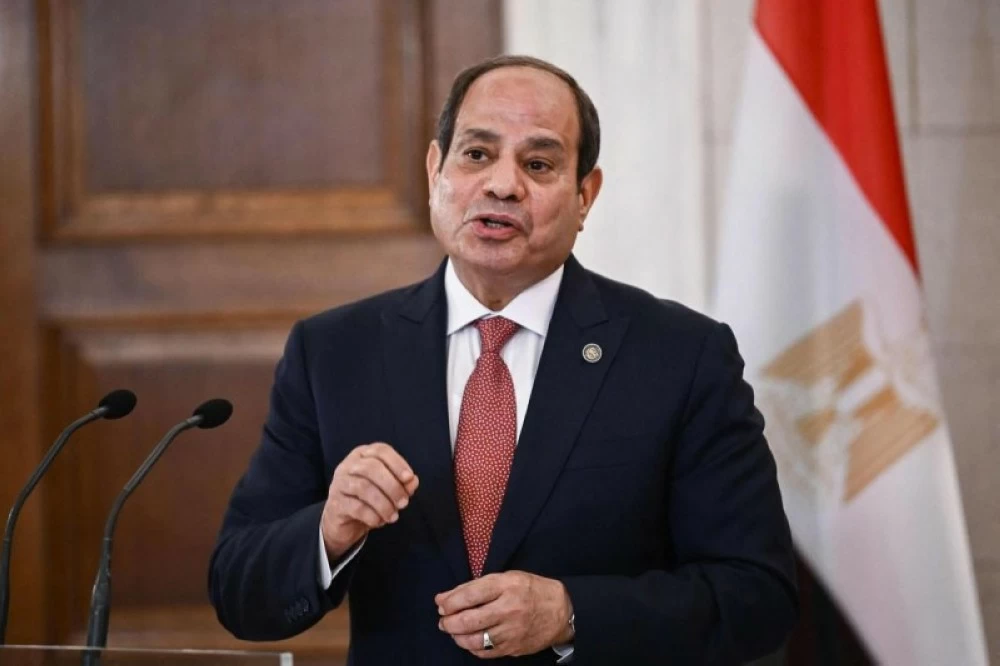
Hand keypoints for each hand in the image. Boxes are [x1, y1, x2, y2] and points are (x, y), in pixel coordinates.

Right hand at [321, 442, 418, 559]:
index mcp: (363, 455)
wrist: (344, 522)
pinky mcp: (335, 503)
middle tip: (404, 503)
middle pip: (371, 468)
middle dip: (392, 486)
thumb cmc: (369, 500)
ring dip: (384, 503)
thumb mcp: (389, 490)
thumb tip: (413, 481)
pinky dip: (372, 515)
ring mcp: (339, 483)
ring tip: (393, 516)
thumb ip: (402, 483)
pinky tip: (379, 521)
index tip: (409, 478)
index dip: (397, 462)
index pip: (380, 450)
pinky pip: (356, 507)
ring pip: (363, 487)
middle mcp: (348, 465)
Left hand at [435, 571, 573, 658]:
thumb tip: (443, 598)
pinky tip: (470, 641)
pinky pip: (485, 653)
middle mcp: (509, 608)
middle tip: (443, 621)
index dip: (450, 601)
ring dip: (457, 637)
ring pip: (474, 640)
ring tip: (454, 631)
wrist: (562, 611)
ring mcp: (512, 631)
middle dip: (449, 622)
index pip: (470, 594)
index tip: (441, 604)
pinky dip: (472, 648)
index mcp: (507, 585)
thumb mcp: (506, 578)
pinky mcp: (514, 648)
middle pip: (469, 620)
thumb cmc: (530, 590)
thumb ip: (475, 587)